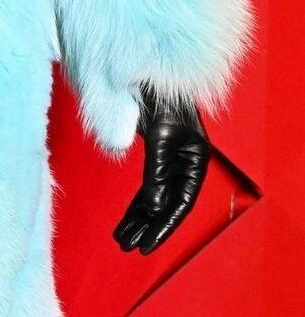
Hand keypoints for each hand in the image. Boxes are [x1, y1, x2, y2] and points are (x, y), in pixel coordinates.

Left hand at [113, 88, 210, 253]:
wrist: (145, 69)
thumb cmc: (160, 96)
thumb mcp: (160, 135)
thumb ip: (157, 171)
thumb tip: (153, 207)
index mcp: (195, 159)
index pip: (181, 203)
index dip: (164, 226)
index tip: (146, 246)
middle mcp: (184, 164)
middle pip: (167, 205)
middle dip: (147, 227)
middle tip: (126, 247)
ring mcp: (168, 161)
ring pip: (154, 199)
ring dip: (138, 219)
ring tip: (121, 240)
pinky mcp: (153, 157)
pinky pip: (145, 188)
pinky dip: (135, 205)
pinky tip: (124, 222)